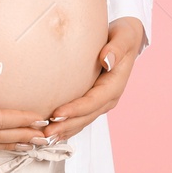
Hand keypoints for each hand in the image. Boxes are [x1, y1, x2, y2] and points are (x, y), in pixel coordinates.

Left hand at [41, 17, 144, 144]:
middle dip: (66, 125)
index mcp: (115, 85)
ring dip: (64, 130)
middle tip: (45, 132)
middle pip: (85, 116)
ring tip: (44, 136)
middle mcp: (108, 98)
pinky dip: (67, 126)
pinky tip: (52, 131)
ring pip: (82, 121)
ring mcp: (101, 102)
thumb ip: (115, 48)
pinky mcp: (93, 101)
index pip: (93, 101)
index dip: (76, 109)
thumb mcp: (123, 37)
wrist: (127, 38)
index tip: (57, 113)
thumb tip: (106, 59)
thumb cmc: (123, 35)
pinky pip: (80, 117)